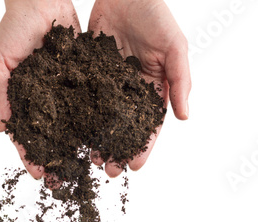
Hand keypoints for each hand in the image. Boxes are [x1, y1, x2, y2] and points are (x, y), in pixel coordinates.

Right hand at [0, 0, 80, 179]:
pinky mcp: (84, 78)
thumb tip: (0, 130)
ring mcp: (64, 90)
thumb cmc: (13, 28)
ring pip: (73, 123)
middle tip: (64, 182)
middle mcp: (44, 99)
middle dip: (57, 158)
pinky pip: (90, 102)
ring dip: (78, 145)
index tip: (39, 175)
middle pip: (51, 135)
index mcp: (22, 98)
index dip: (30, 154)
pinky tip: (103, 137)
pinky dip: (95, 120)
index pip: (25, 133)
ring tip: (88, 166)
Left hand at [88, 0, 191, 176]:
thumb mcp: (175, 46)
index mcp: (154, 87)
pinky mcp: (91, 69)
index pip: (150, 123)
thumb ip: (181, 80)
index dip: (144, 145)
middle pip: (124, 125)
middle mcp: (131, 89)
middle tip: (108, 170)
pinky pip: (85, 95)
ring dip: (97, 136)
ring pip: (102, 115)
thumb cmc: (156, 14)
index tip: (133, 166)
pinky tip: (72, 129)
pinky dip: (79, 113)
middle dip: (118, 148)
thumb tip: (185, 117)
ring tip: (89, 157)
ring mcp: (110, 81)